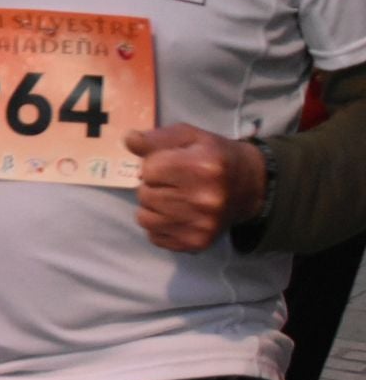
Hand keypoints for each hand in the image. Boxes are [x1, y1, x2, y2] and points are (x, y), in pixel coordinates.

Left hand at [125, 125, 266, 251]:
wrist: (251, 187)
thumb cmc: (215, 157)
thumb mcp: (190, 137)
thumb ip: (156, 138)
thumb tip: (128, 139)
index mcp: (203, 167)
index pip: (149, 170)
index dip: (154, 165)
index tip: (169, 165)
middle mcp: (204, 199)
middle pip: (145, 194)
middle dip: (152, 186)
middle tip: (173, 183)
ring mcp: (201, 224)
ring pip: (144, 218)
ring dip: (152, 207)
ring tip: (173, 198)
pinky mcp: (196, 242)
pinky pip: (154, 236)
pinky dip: (159, 225)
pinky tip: (176, 215)